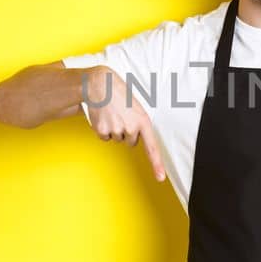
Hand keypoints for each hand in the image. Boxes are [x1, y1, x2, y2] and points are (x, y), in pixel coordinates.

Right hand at [84, 67, 166, 181]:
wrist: (100, 84)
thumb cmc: (119, 94)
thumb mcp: (136, 107)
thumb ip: (139, 123)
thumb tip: (136, 138)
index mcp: (143, 121)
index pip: (152, 147)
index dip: (156, 164)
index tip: (160, 177)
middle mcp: (131, 128)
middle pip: (130, 142)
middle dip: (126, 131)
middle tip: (121, 115)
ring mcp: (116, 130)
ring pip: (117, 139)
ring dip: (114, 129)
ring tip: (112, 113)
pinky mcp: (102, 130)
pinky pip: (104, 138)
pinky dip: (103, 129)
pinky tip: (103, 117)